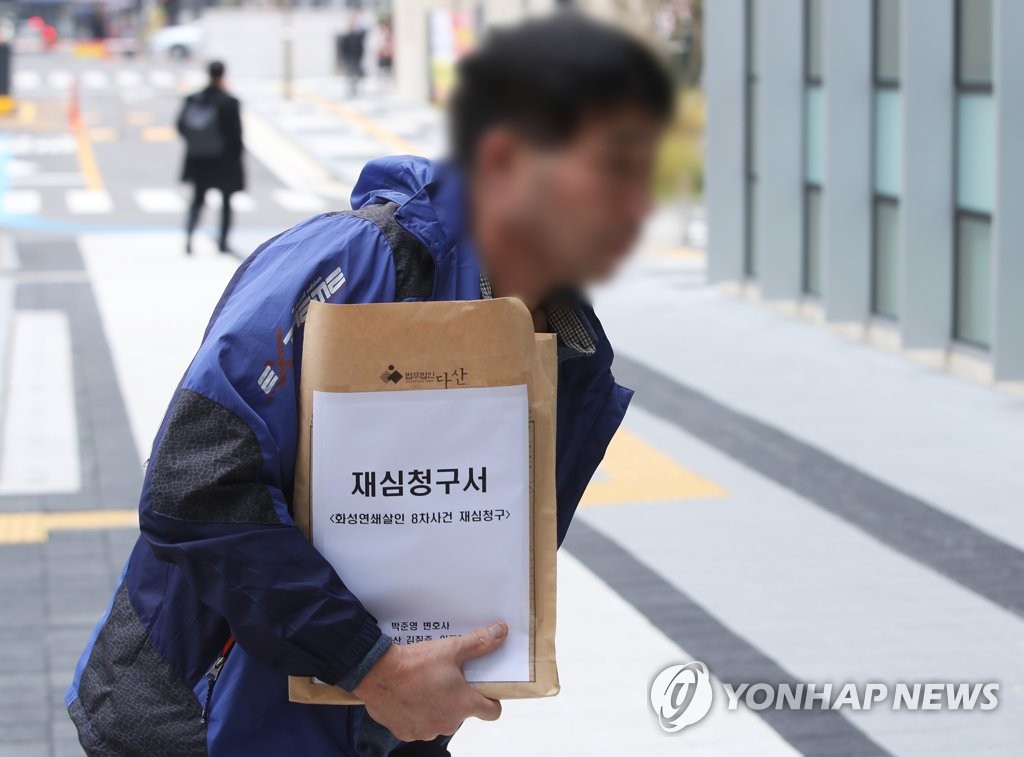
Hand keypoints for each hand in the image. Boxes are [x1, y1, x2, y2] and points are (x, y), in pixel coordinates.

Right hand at [353, 622, 506, 741]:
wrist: (376, 672)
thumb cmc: (415, 663)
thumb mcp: (451, 649)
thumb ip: (479, 643)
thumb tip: (499, 632)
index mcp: (463, 704)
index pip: (492, 712)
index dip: (491, 701)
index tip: (484, 690)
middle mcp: (448, 723)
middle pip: (462, 713)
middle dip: (457, 698)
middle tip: (446, 678)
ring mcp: (426, 730)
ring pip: (439, 719)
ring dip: (436, 706)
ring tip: (425, 685)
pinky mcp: (406, 732)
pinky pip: (418, 724)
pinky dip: (416, 713)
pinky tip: (409, 696)